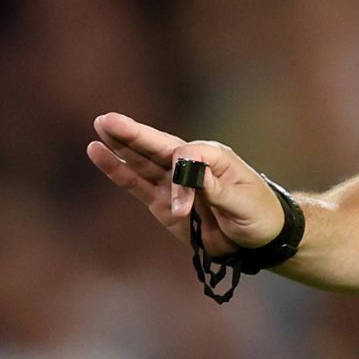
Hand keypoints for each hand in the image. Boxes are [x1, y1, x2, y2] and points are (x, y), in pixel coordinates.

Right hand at [87, 112, 283, 255]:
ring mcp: (174, 183)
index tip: (182, 210)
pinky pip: (136, 184)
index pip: (188, 156)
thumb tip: (194, 174)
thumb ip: (218, 190)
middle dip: (133, 134)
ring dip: (121, 146)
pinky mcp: (161, 202)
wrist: (258, 239)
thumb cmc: (258, 214)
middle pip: (158, 146)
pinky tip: (99, 153)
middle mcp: (191, 165)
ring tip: (100, 127)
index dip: (180, 179)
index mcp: (215, 157)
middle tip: (106, 119)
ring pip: (143, 161)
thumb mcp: (244, 203)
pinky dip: (118, 171)